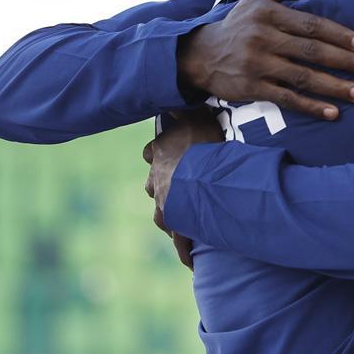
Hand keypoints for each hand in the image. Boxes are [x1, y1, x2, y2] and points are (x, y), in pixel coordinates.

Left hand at [144, 109, 223, 265]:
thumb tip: (177, 90)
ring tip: (182, 227)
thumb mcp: (195, 113)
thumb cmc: (201, 135)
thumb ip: (186, 105)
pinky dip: (184, 251)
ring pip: (162, 213)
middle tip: (177, 197)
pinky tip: (190, 263)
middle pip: (153, 186)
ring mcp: (166, 199)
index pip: (152, 153)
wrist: (196, 162)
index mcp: (161, 150)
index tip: (161, 156)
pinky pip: (180, 239)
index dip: (158, 156)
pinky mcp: (176, 219)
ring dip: (170, 219)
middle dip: (162, 191)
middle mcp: (158, 176)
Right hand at [176, 0, 353, 119]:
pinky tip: (334, 113)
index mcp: (268, 14)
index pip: (311, 25)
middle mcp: (263, 38)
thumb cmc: (240, 23)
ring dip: (335, 87)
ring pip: (303, 77)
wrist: (201, 54)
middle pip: (312, 51)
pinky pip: (287, 99)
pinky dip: (311, 107)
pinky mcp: (252, 88)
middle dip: (346, 61)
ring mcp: (257, 65)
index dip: (339, 35)